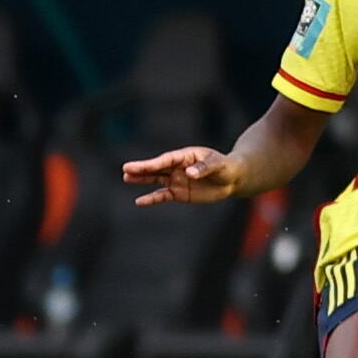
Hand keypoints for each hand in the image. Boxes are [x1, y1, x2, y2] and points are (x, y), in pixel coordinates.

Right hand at [122, 146, 243, 206]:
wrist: (232, 179)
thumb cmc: (225, 167)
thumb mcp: (218, 165)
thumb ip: (204, 168)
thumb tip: (189, 173)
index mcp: (185, 156)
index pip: (166, 160)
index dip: (153, 163)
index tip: (140, 165)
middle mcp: (177, 167)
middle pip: (157, 168)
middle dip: (142, 169)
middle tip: (125, 169)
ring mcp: (176, 180)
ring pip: (156, 180)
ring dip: (142, 180)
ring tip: (126, 177)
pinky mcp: (178, 193)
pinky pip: (162, 196)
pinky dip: (152, 199)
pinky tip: (139, 201)